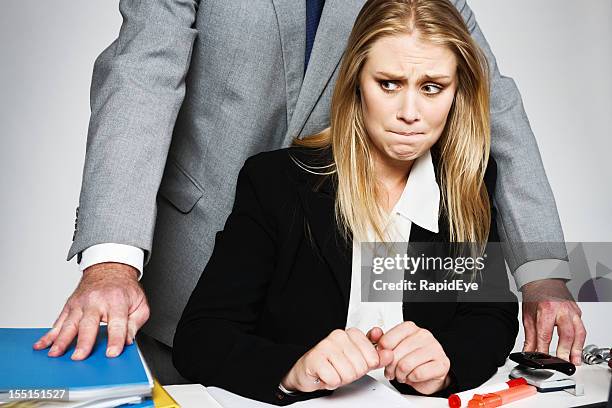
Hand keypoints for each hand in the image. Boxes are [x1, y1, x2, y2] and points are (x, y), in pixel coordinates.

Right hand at [32, 262, 149, 359]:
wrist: (110, 268)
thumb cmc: (124, 289)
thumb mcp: (140, 303)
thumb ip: (135, 323)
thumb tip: (128, 341)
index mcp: (117, 301)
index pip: (117, 323)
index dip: (115, 340)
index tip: (112, 354)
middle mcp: (97, 301)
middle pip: (89, 324)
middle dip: (84, 341)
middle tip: (79, 357)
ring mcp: (81, 303)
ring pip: (69, 324)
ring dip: (61, 340)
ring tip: (55, 354)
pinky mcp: (70, 305)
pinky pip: (58, 322)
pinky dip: (49, 334)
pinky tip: (42, 345)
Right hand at [281, 328, 393, 391]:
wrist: (309, 370)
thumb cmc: (334, 363)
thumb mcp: (360, 360)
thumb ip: (376, 356)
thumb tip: (389, 353)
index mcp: (351, 333)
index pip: (372, 356)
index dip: (365, 366)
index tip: (355, 363)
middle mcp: (338, 336)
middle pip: (360, 366)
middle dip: (352, 374)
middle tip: (342, 369)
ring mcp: (326, 346)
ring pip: (348, 373)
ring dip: (341, 379)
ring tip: (334, 372)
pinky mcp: (315, 359)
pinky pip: (334, 379)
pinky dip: (331, 382)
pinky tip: (326, 375)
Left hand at [378, 321, 450, 394]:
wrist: (429, 374)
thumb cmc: (410, 359)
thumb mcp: (393, 348)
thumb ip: (381, 339)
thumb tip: (375, 333)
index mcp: (409, 328)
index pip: (387, 340)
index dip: (382, 354)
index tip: (384, 358)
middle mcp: (423, 335)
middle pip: (396, 354)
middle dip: (390, 367)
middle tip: (392, 371)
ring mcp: (434, 348)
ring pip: (406, 365)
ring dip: (400, 374)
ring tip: (402, 374)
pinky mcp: (442, 363)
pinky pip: (418, 374)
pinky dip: (412, 378)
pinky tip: (413, 376)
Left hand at [521, 279, 585, 364]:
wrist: (543, 280)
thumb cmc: (535, 295)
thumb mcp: (528, 315)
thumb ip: (530, 336)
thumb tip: (528, 352)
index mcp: (546, 309)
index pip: (545, 334)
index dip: (544, 349)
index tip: (543, 359)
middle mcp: (561, 310)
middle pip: (566, 334)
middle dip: (565, 351)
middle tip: (563, 362)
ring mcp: (572, 310)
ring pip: (579, 332)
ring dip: (577, 349)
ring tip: (574, 360)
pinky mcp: (578, 312)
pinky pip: (581, 328)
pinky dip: (580, 340)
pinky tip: (577, 348)